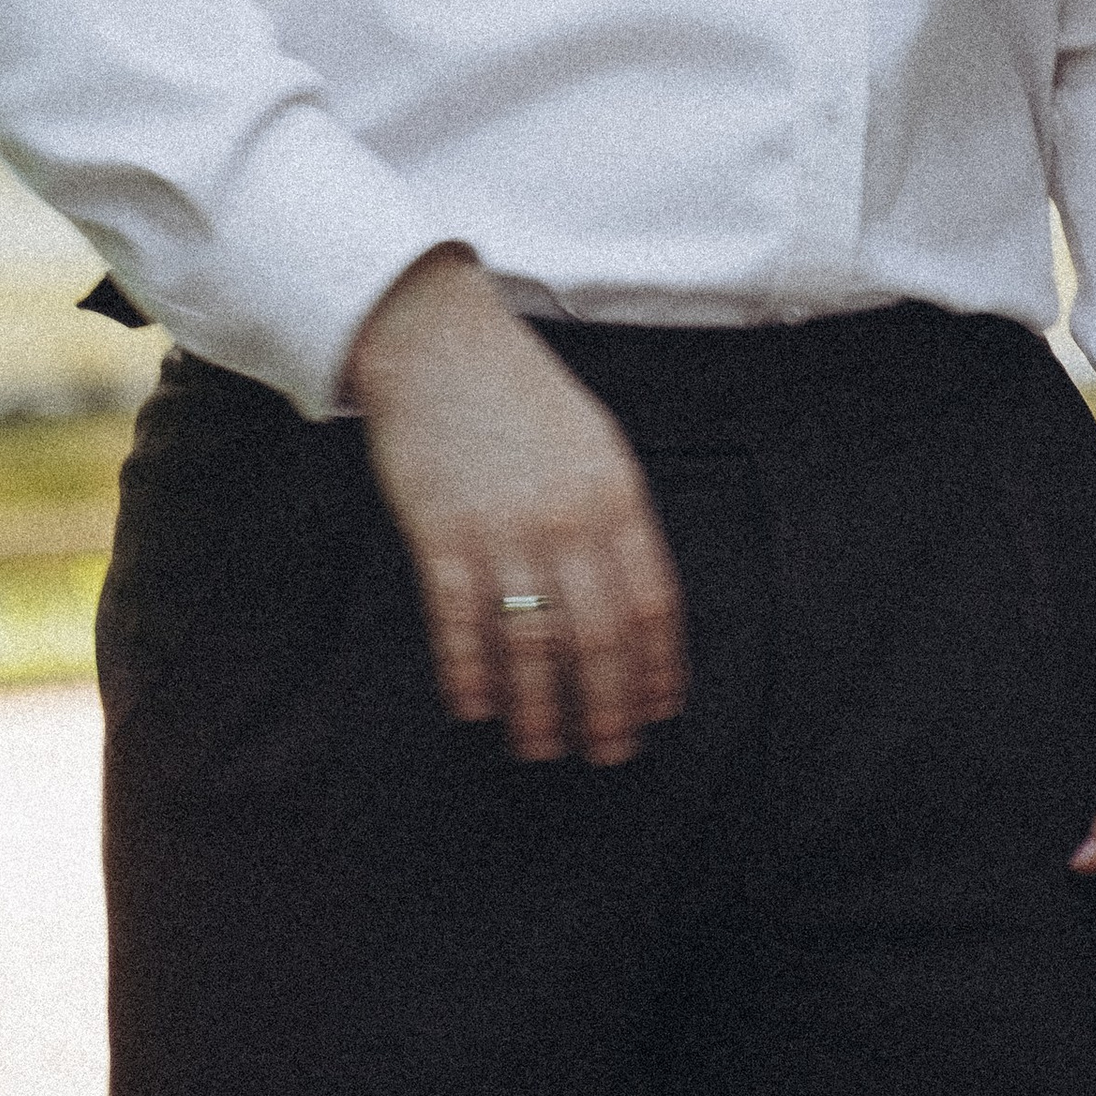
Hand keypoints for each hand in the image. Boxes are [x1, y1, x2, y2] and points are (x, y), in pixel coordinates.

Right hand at [346, 246, 686, 764]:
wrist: (437, 341)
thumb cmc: (520, 393)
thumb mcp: (594, 443)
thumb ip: (618, 517)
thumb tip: (639, 603)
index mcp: (615, 493)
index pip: (652, 602)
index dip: (656, 668)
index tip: (657, 714)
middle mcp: (566, 517)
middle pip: (598, 637)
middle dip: (607, 708)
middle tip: (608, 755)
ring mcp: (501, 528)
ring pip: (531, 643)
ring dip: (539, 709)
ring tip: (541, 748)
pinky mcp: (439, 534)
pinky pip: (460, 623)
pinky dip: (470, 674)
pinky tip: (477, 709)